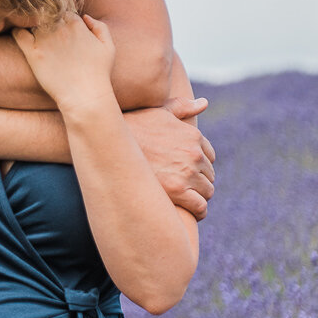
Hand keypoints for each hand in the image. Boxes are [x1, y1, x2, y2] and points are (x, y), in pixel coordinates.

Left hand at [11, 14, 114, 112]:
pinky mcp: (33, 53)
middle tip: (43, 29)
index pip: (63, 11)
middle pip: (47, 14)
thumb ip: (100, 27)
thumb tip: (86, 16)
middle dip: (45, 18)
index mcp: (76, 24)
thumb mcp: (108, 47)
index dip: (60, 18)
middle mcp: (60, 28)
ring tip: (30, 32)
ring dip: (31, 25)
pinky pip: (19, 34)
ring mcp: (45, 40)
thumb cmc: (98, 73)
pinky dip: (17, 31)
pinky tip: (19, 35)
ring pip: (33, 22)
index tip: (58, 27)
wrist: (84, 95)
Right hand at [125, 98, 215, 218]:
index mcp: (193, 136)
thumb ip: (182, 107)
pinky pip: (200, 206)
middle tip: (182, 189)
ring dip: (199, 198)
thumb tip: (204, 103)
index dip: (198, 166)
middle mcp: (194, 153)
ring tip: (185, 202)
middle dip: (198, 182)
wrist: (109, 144)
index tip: (186, 172)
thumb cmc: (131, 126)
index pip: (209, 156)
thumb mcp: (158, 111)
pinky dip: (198, 212)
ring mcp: (187, 172)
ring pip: (207, 192)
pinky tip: (190, 213)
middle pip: (209, 175)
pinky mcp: (177, 191)